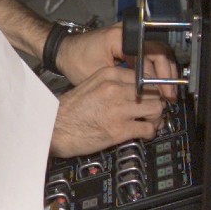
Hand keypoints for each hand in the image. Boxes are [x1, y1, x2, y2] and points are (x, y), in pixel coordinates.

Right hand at [49, 66, 165, 156]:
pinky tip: (144, 134)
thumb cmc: (69, 110)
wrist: (53, 128)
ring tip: (150, 123)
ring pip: (156, 109)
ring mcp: (119, 109)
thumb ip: (113, 84)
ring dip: (157, 118)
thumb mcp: (91, 85)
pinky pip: (148, 128)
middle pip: (154, 92)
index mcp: (109, 75)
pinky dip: (150, 133)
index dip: (152, 88)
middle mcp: (116, 89)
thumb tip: (136, 91)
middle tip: (153, 112)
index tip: (152, 96)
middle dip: (157, 103)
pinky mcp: (119, 129)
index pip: (144, 76)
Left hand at [57, 23, 179, 99]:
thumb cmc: (75, 60)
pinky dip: (154, 69)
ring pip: (157, 53)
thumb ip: (126, 82)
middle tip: (170, 95)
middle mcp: (128, 32)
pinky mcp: (128, 42)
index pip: (152, 55)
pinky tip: (155, 85)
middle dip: (167, 75)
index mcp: (121, 37)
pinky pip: (148, 54)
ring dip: (163, 73)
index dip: (161, 77)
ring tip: (166, 92)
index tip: (165, 93)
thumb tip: (149, 94)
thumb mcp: (100, 76)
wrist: (64, 50)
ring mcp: (129, 35)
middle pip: (160, 52)